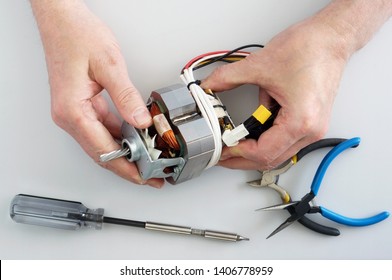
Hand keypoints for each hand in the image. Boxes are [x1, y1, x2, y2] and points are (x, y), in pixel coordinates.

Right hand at [31, 0, 162, 186]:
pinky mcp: (80, 106)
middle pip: (101, 153)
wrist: (61, 19)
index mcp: (72, 110)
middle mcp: (69, 116)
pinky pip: (102, 129)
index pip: (103, 151)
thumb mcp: (109, 65)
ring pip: (102, 143)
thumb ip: (126, 97)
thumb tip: (141, 121)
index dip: (126, 167)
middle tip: (151, 175)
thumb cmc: (77, 35)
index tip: (144, 176)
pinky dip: (120, 138)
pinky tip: (136, 141)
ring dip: (125, 154)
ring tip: (148, 161)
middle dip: (127, 167)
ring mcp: (74, 112)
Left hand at [202, 0, 391, 169]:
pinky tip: (251, 132)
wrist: (331, 38)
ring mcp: (312, 128)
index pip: (263, 152)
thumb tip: (210, 86)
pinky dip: (266, 140)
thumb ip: (228, 77)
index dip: (238, 153)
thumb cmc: (310, 49)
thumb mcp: (259, 65)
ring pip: (278, 153)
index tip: (223, 149)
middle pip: (271, 159)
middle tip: (223, 154)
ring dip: (254, 151)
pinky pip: (285, 141)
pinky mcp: (310, 122)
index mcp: (300, 121)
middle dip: (243, 159)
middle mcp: (310, 130)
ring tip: (233, 143)